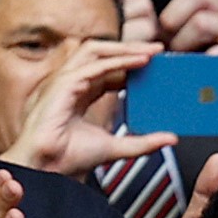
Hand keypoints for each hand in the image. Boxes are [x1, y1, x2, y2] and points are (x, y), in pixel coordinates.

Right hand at [0, 40, 176, 176]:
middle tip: (157, 50)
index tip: (154, 64)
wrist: (47, 170)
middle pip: (98, 53)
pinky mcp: (61, 85)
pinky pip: (93, 65)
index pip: (104, 70)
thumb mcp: (116, 147)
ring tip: (150, 51)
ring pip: (94, 51)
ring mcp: (61, 82)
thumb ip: (143, 142)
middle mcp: (67, 84)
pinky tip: (139, 61)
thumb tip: (170, 138)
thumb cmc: (67, 159)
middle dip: (128, 48)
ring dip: (125, 48)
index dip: (128, 64)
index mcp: (76, 95)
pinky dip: (118, 61)